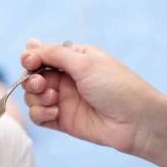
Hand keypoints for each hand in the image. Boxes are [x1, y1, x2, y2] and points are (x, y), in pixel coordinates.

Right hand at [21, 39, 158, 153]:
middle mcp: (65, 79)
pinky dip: (41, 113)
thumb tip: (30, 45)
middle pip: (32, 76)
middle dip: (32, 80)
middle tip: (42, 84)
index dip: (30, 58)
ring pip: (32, 97)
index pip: (41, 55)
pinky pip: (38, 116)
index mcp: (73, 60)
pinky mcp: (61, 120)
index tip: (30, 61)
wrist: (136, 121)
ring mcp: (63, 100)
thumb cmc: (116, 86)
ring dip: (37, 97)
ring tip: (54, 99)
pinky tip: (56, 112)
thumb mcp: (85, 62)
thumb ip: (55, 53)